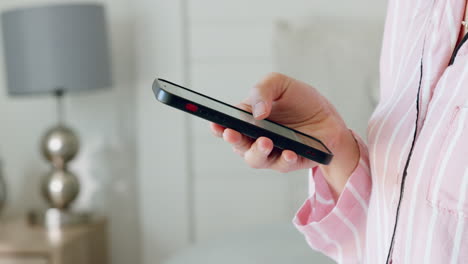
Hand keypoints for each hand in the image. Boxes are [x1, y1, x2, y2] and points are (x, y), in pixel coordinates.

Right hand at [210, 73, 358, 196]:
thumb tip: (257, 112)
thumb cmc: (301, 101)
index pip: (226, 124)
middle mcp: (254, 138)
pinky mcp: (287, 162)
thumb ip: (263, 89)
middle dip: (233, 140)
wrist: (329, 118)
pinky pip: (281, 164)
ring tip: (265, 142)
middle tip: (232, 134)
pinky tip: (289, 152)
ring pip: (254, 159)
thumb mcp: (281, 84)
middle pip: (237, 144)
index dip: (218, 126)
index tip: (216, 124)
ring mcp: (269, 152)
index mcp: (247, 118)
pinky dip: (284, 158)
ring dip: (257, 151)